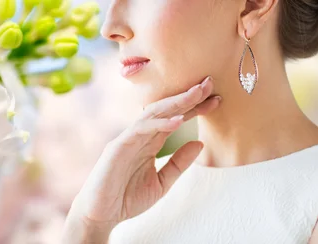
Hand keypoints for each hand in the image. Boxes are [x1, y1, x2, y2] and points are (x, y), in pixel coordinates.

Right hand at [63, 76, 220, 242]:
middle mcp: (139, 135)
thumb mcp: (162, 182)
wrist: (101, 216)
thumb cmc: (127, 199)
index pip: (174, 119)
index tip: (216, 101)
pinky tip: (178, 121)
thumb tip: (201, 143)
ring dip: (176, 102)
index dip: (195, 108)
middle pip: (166, 110)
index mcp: (150, 143)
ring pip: (153, 113)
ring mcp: (127, 139)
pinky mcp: (117, 147)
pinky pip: (140, 130)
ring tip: (197, 94)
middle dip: (188, 96)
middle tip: (209, 84)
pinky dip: (159, 124)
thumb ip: (179, 163)